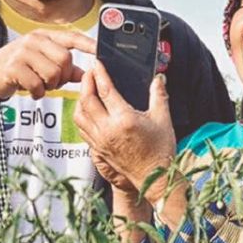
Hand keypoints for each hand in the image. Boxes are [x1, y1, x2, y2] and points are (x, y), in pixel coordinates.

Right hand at [0, 29, 95, 99]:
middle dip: (63, 76)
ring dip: (50, 86)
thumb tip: (86, 74)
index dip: (87, 44)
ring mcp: (23, 52)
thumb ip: (64, 68)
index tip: (100, 50)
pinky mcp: (13, 67)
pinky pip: (37, 84)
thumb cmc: (20, 68)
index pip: (71, 37)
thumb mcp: (42, 63)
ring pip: (53, 73)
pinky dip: (38, 93)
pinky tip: (32, 91)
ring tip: (40, 85)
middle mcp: (34, 40)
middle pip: (65, 59)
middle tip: (53, 82)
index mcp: (44, 36)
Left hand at [73, 62, 176, 193]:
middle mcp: (108, 130)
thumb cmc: (160, 151)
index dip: (99, 74)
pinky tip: (88, 110)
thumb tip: (159, 78)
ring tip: (87, 89)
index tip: (96, 63)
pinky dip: (81, 115)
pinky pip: (82, 128)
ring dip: (80, 98)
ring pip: (79, 114)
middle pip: (86, 100)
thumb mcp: (163, 119)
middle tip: (90, 72)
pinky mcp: (97, 149)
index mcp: (124, 120)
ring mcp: (100, 141)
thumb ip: (159, 95)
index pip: (105, 90)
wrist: (154, 178)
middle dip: (86, 82)